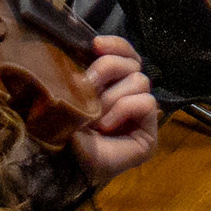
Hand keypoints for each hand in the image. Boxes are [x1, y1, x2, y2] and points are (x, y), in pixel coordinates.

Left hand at [67, 33, 163, 183]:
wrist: (62, 165)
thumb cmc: (62, 130)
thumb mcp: (72, 93)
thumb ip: (86, 71)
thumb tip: (91, 46)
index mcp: (112, 84)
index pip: (126, 53)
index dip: (116, 45)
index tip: (95, 45)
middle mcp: (129, 96)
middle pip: (134, 62)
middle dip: (109, 68)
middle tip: (89, 85)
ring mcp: (141, 116)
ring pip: (140, 80)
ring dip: (112, 96)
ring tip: (95, 115)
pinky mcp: (149, 134)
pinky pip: (146, 103)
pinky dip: (124, 109)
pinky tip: (106, 125)